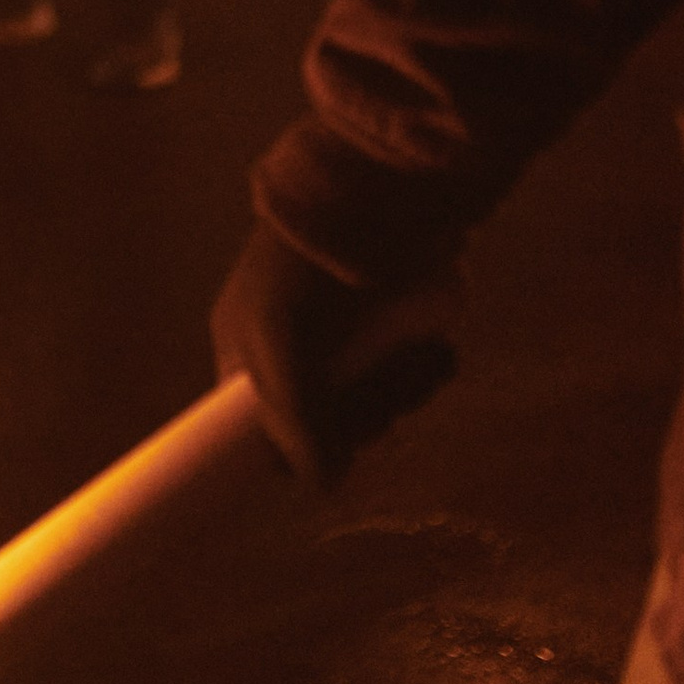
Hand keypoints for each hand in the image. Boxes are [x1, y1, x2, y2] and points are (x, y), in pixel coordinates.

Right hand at [212, 220, 460, 484]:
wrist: (374, 197)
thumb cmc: (307, 276)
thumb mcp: (281, 350)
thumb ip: (295, 423)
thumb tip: (324, 485)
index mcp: (247, 352)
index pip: (263, 429)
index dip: (295, 449)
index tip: (331, 453)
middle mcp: (294, 348)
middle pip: (329, 422)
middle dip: (364, 417)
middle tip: (385, 403)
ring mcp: (347, 336)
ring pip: (377, 398)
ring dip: (403, 393)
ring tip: (420, 364)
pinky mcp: (393, 322)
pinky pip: (409, 369)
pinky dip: (424, 369)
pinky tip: (436, 351)